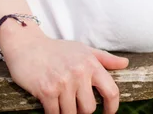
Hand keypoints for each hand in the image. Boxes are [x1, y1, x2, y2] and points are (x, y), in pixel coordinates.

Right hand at [0, 26, 128, 113]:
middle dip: (82, 110)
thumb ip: (105, 58)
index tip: (108, 113)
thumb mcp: (83, 49)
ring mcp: (63, 82)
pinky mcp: (47, 90)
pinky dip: (54, 113)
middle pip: (89, 108)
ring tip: (61, 102)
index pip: (111, 91)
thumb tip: (125, 64)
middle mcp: (79, 73)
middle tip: (74, 103)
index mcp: (91, 64)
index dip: (112, 107)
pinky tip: (51, 105)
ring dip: (66, 112)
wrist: (27, 45)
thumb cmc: (57, 49)